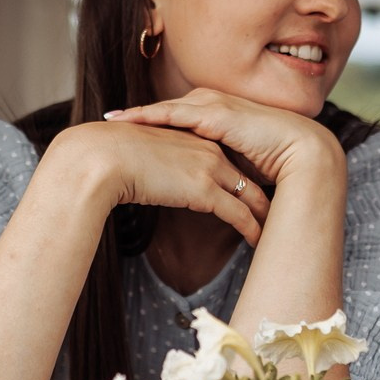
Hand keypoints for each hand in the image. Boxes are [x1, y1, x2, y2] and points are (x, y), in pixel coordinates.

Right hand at [43, 119, 268, 244]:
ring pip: (249, 195)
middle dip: (263, 196)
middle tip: (276, 212)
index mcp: (196, 138)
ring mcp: (209, 168)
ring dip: (264, 215)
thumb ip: (161, 166)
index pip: (229, 160)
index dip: (244, 177)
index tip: (254, 193)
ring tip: (274, 231)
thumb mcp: (144, 157)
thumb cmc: (113, 159)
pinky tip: (260, 241)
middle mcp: (208, 150)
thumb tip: (160, 180)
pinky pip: (238, 214)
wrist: (103, 157)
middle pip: (246, 176)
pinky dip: (252, 229)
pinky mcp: (204, 190)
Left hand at [102, 88, 341, 189]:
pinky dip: (149, 116)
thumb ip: (214, 165)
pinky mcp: (214, 112)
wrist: (300, 153)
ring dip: (137, 115)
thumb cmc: (272, 161)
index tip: (123, 128)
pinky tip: (129, 119)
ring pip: (164, 109)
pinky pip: (173, 114)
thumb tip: (197, 183)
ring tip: (111, 121)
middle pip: (164, 110)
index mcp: (215, 113)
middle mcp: (210, 103)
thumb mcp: (233, 163)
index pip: (175, 117)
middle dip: (136, 116)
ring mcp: (212, 104)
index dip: (149, 122)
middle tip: (106, 121)